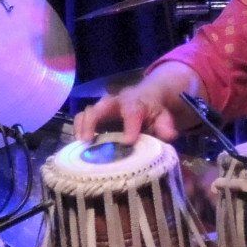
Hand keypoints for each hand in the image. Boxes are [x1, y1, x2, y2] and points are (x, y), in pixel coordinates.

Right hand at [71, 61, 199, 144]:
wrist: (145, 99)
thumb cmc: (153, 112)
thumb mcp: (164, 117)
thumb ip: (166, 125)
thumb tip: (168, 135)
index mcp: (135, 102)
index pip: (132, 110)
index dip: (129, 125)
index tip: (129, 141)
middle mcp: (115, 102)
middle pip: (101, 106)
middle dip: (93, 121)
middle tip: (88, 140)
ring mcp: (102, 108)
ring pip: (87, 112)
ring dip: (82, 127)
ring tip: (80, 144)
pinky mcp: (94, 116)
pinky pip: (81, 119)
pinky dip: (77, 131)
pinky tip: (78, 147)